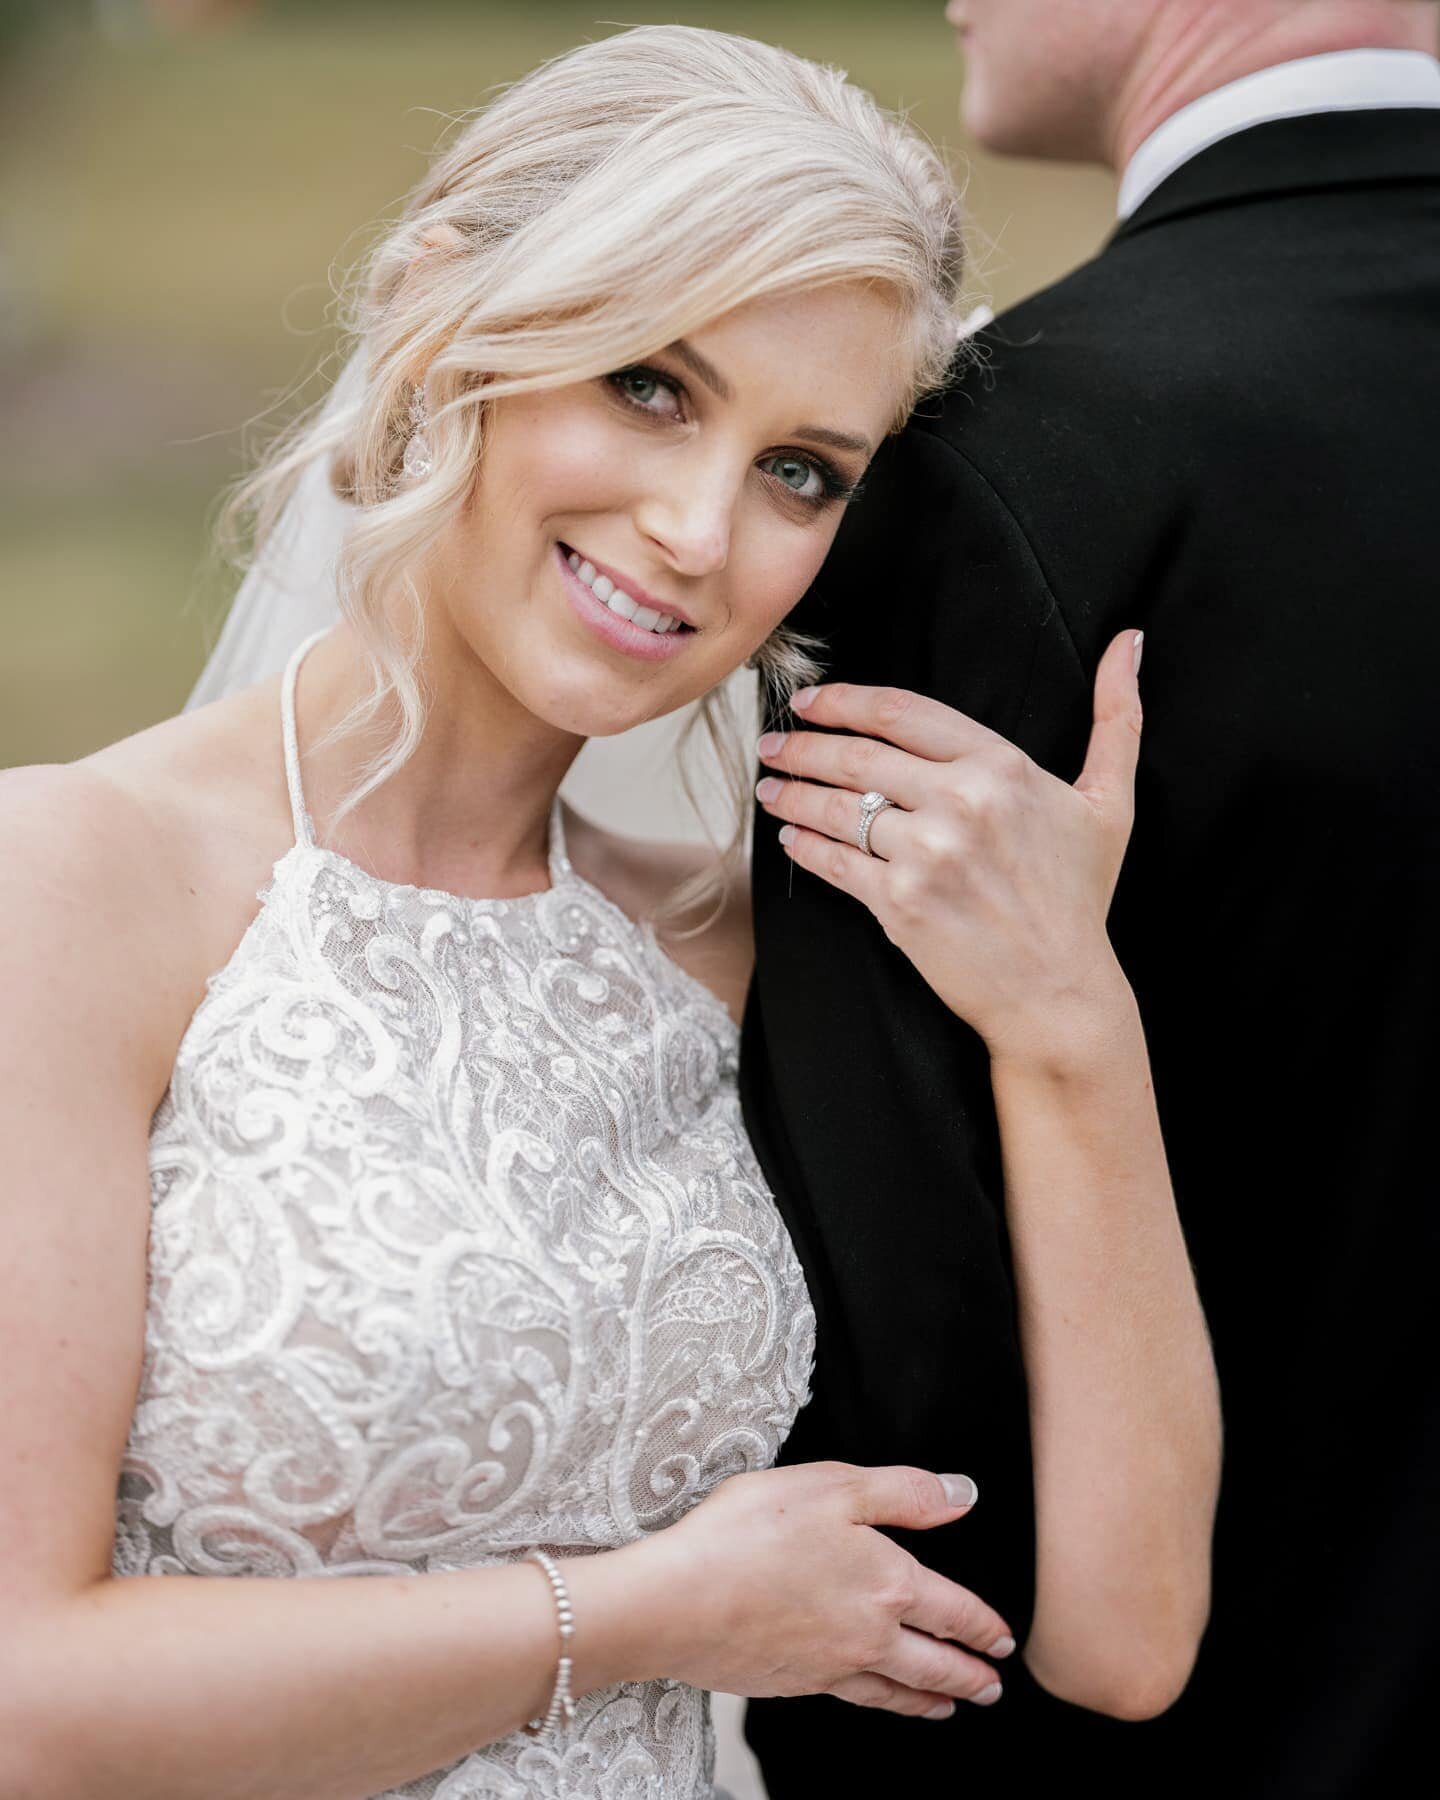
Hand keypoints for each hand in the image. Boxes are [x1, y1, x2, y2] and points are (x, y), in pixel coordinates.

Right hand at [632, 1461, 1014, 1717]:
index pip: (953, 1610)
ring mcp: (831, 1665)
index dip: (984, 1626)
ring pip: (899, 1690)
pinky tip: (879, 1700)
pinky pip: (857, 1700)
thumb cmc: (750, 1532)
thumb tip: (964, 1494)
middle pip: (935, 1662)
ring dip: (932, 1699)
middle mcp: (869, 1634)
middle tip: (992, 1687)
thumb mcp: (834, 1484)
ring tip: (952, 1707)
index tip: (1005, 1640)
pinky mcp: (795, 1682)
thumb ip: (905, 1491)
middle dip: (970, 1675)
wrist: (679, 1601)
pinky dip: (884, 1706)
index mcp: (887, 1582)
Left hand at [756, 630, 1144, 1064]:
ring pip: (838, 809)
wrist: (1058, 990)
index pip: (902, 713)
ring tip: (770, 787)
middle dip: (804, 746)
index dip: (845, 701)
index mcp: (1000, 767)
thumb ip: (1116, 716)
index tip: (811, 702)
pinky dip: (803, 846)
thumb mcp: (1110, 799)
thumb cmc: (1079, 895)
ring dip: (793, 793)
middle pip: (857, 757)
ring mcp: (925, 855)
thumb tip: (1129, 641)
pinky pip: (834, 863)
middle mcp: (959, 803)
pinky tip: (789, 835)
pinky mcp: (897, 904)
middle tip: (774, 744)